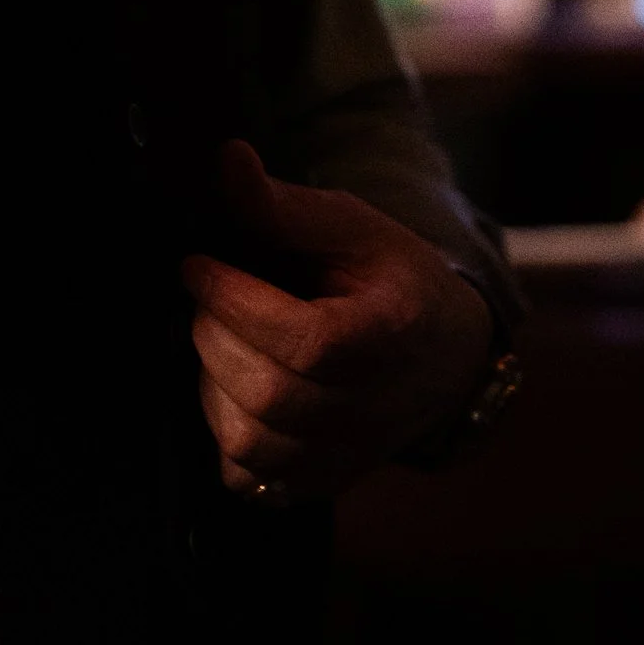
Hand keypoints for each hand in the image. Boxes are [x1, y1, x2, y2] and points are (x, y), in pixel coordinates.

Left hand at [182, 140, 495, 502]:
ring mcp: (348, 456)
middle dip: (215, 334)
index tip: (198, 265)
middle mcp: (376, 409)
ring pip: (250, 442)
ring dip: (212, 382)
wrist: (445, 355)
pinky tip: (234, 386)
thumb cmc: (393, 283)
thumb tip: (228, 159)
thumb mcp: (353, 228)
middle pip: (270, 393)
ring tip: (221, 338)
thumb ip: (286, 204)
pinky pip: (248, 479)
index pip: (307, 340)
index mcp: (394, 335)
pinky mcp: (321, 484)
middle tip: (209, 296)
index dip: (236, 303)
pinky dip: (223, 433)